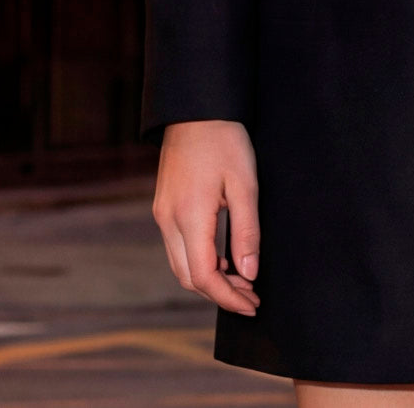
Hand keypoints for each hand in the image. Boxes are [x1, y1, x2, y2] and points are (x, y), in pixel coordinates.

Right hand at [151, 119, 260, 315]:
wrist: (195, 108)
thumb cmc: (224, 139)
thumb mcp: (245, 184)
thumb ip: (247, 231)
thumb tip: (249, 273)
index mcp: (189, 215)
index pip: (203, 276)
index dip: (228, 297)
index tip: (252, 304)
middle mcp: (168, 219)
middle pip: (188, 277)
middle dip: (219, 293)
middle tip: (251, 295)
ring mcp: (162, 213)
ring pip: (180, 264)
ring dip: (208, 278)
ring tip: (242, 278)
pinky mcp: (163, 205)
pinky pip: (177, 246)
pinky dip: (199, 260)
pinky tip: (223, 255)